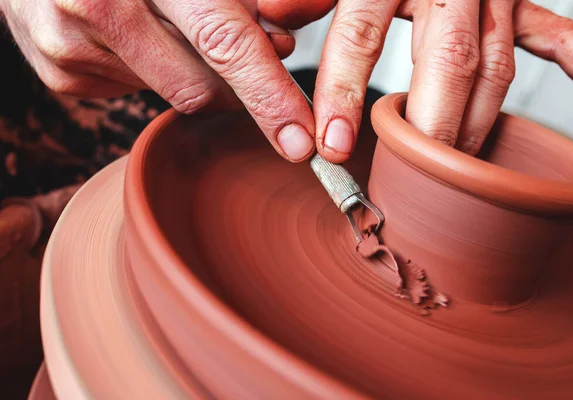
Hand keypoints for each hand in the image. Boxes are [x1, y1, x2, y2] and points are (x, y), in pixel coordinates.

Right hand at [0, 0, 331, 161]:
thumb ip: (246, 0)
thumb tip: (283, 45)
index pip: (225, 41)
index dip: (269, 94)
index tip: (299, 139)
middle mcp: (101, 5)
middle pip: (203, 88)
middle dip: (236, 84)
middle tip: (248, 53)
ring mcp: (71, 45)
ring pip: (174, 94)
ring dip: (192, 69)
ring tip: (169, 23)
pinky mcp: (62, 74)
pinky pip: (137, 94)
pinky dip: (154, 71)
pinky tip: (135, 35)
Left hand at [310, 0, 572, 160]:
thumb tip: (273, 21)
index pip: (362, 31)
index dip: (345, 92)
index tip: (330, 145)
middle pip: (447, 64)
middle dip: (427, 130)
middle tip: (407, 179)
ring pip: (495, 68)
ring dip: (473, 125)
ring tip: (452, 171)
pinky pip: (559, 37)